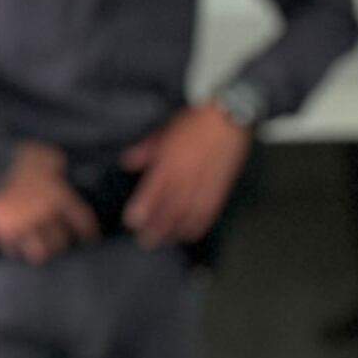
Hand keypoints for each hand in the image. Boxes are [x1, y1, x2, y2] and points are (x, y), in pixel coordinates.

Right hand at [0, 142, 98, 263]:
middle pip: (60, 241)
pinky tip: (16, 244)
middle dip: (60, 242)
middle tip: (59, 242)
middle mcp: (45, 215)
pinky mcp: (4, 231)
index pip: (82, 220)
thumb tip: (61, 168)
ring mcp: (24, 226)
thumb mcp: (46, 155)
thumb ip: (56, 168)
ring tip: (40, 251)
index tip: (90, 237)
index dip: (88, 230)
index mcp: (59, 195)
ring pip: (38, 251)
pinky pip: (12, 248)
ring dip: (39, 250)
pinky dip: (14, 246)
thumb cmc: (18, 155)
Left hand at [122, 103, 249, 247]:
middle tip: (145, 240)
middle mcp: (185, 178)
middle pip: (168, 211)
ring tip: (164, 241)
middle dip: (155, 229)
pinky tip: (188, 234)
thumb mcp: (165, 130)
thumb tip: (128, 162)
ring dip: (174, 231)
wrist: (229, 116)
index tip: (132, 221)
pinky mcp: (219, 189)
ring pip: (186, 217)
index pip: (152, 193)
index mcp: (169, 162)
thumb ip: (146, 149)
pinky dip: (197, 226)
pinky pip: (207, 214)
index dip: (142, 210)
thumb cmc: (196, 120)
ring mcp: (203, 185)